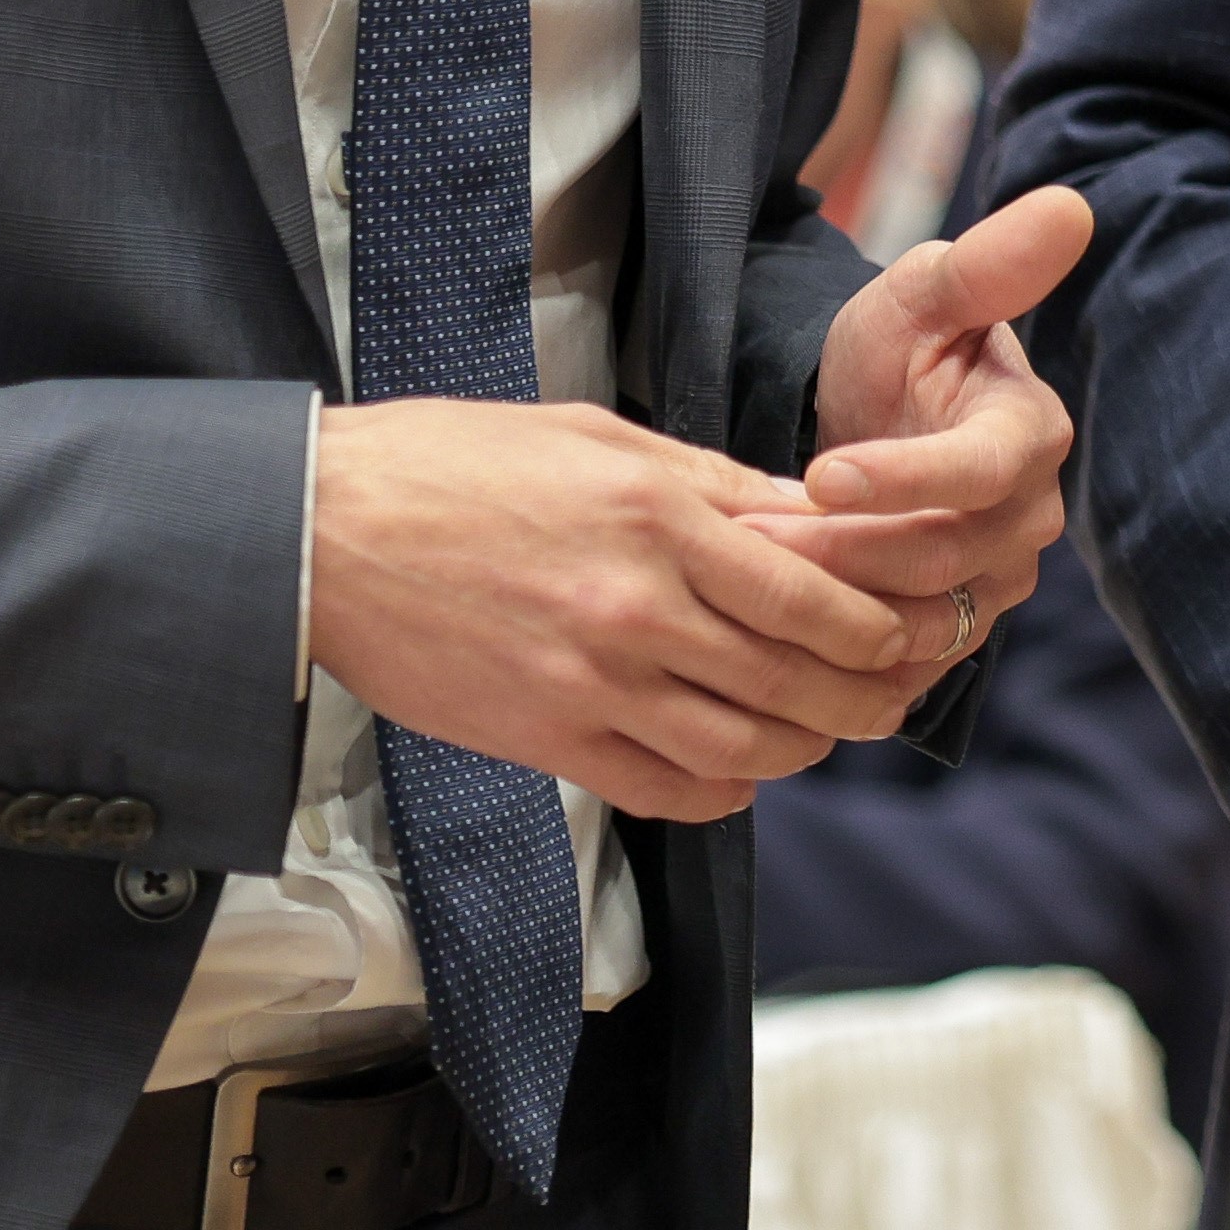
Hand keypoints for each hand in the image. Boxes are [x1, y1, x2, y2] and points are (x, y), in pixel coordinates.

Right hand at [309, 399, 964, 824]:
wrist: (323, 530)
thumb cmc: (454, 465)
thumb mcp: (597, 438)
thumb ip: (708, 482)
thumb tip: (802, 514)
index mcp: (660, 516)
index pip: (810, 591)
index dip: (876, 623)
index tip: (906, 630)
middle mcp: (639, 608)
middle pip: (794, 677)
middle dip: (864, 693)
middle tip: (895, 693)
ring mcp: (593, 684)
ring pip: (744, 746)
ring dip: (804, 748)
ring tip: (827, 733)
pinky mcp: (547, 740)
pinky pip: (665, 789)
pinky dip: (722, 791)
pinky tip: (740, 773)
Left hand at [770, 186, 1092, 636]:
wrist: (869, 423)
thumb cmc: (896, 348)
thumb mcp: (922, 294)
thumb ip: (987, 264)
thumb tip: (1071, 207)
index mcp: (1032, 434)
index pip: (981, 473)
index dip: (904, 479)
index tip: (818, 474)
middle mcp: (1028, 519)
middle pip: (939, 559)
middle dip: (838, 547)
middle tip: (744, 530)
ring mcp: (995, 585)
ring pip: (916, 621)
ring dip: (825, 600)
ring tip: (743, 568)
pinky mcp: (954, 636)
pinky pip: (897, 666)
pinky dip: (831, 650)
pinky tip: (768, 619)